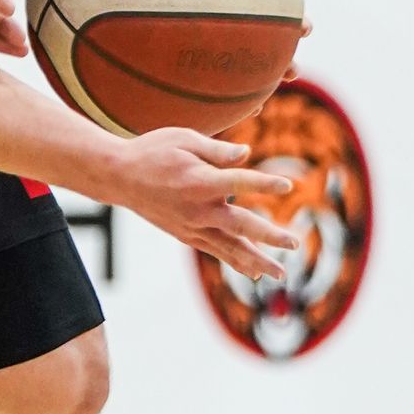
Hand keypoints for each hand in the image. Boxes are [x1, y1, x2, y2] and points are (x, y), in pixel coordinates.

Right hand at [112, 128, 298, 277]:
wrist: (119, 177)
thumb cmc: (153, 151)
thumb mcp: (184, 139)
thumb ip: (217, 150)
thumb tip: (246, 154)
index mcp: (199, 180)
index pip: (240, 182)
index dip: (265, 184)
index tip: (289, 187)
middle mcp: (198, 209)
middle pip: (241, 226)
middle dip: (270, 236)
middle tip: (295, 244)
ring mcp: (192, 226)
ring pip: (230, 247)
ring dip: (256, 261)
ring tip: (280, 274)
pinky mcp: (186, 235)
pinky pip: (215, 251)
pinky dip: (234, 261)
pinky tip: (253, 273)